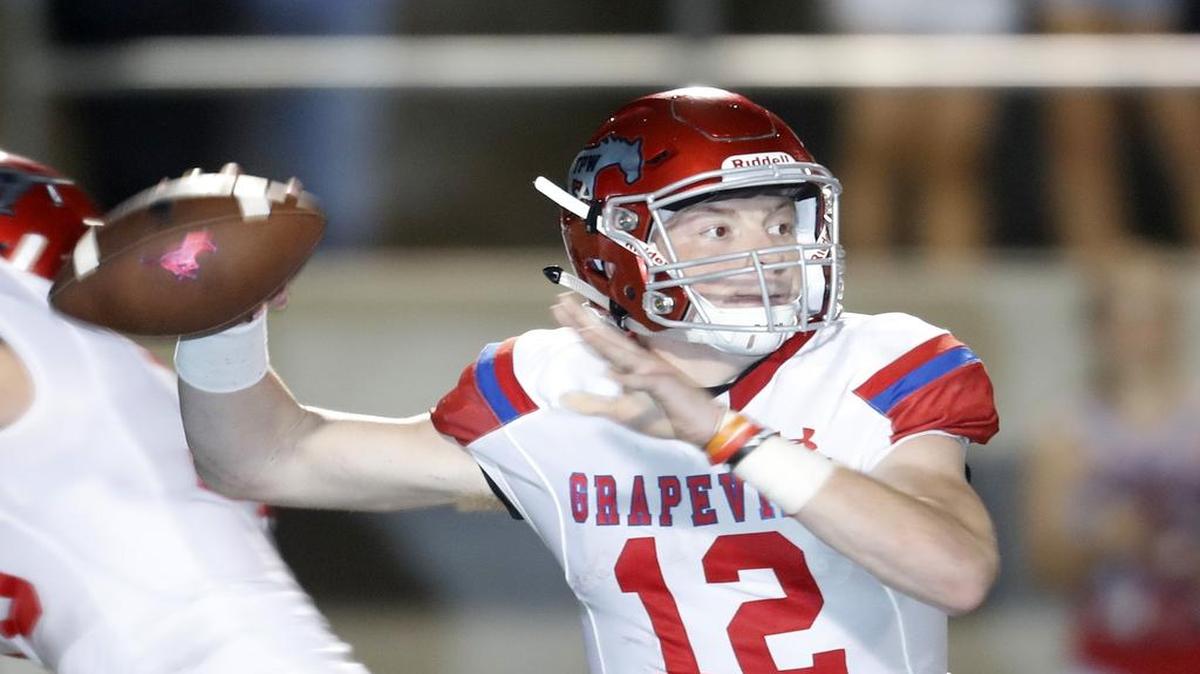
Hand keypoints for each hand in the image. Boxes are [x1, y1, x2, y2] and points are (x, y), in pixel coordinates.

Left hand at [551, 294, 722, 446]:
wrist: (700, 423)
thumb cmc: (664, 414)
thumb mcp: (621, 413)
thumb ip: (593, 404)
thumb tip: (563, 398)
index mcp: (630, 364)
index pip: (599, 341)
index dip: (580, 325)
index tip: (559, 308)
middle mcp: (639, 361)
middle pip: (606, 338)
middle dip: (583, 320)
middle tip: (560, 302)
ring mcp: (652, 371)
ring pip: (623, 354)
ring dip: (603, 341)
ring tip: (582, 328)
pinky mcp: (664, 386)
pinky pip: (645, 381)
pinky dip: (631, 378)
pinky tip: (615, 374)